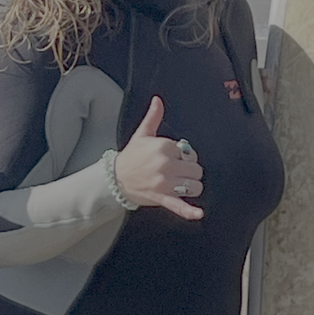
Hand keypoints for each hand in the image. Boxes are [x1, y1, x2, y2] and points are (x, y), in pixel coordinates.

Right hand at [115, 97, 204, 219]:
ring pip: (193, 186)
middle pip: (195, 169)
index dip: (185, 156)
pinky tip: (198, 214)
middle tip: (178, 172)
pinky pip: (179, 205)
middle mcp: (165, 164)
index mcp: (162, 147)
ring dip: (191, 187)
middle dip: (189, 171)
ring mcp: (163, 182)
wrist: (115, 178)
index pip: (189, 152)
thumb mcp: (142, 135)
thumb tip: (158, 100)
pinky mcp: (161, 197)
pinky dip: (189, 211)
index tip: (175, 158)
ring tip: (182, 185)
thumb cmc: (131, 157)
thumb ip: (153, 117)